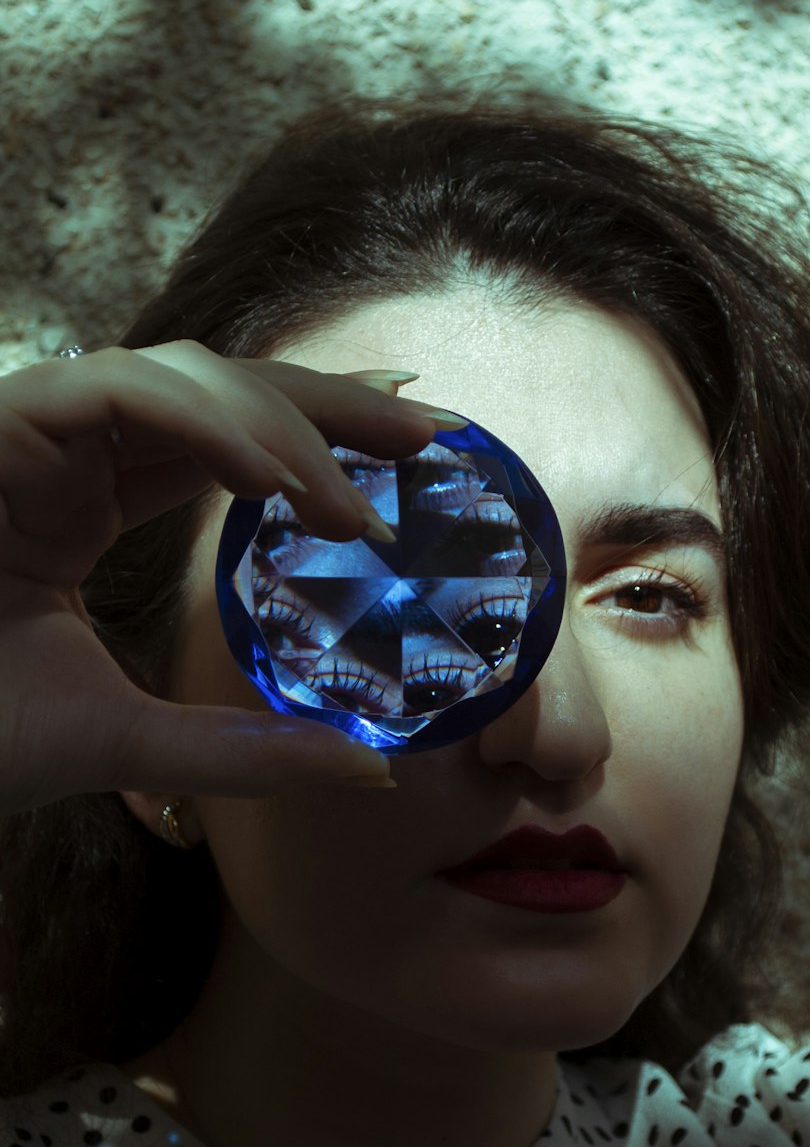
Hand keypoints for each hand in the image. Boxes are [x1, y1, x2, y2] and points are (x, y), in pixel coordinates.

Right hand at [0, 341, 443, 815]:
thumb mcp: (132, 742)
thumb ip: (244, 750)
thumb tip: (372, 769)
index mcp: (90, 502)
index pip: (226, 446)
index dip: (322, 438)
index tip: (419, 453)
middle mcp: (68, 454)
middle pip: (221, 392)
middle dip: (328, 406)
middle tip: (432, 433)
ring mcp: (29, 432)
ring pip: (178, 377)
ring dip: (278, 425)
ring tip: (352, 502)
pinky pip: (114, 392)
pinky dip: (203, 425)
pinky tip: (276, 482)